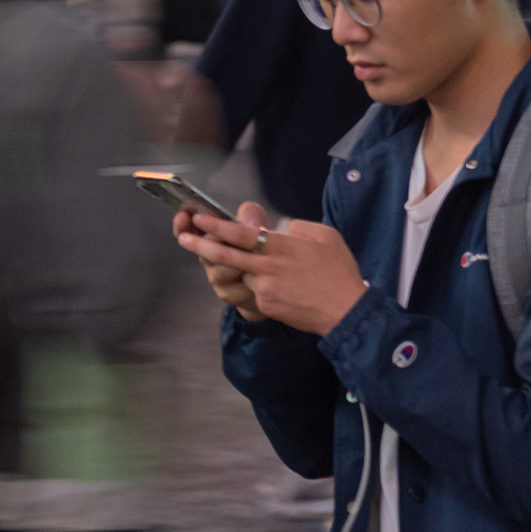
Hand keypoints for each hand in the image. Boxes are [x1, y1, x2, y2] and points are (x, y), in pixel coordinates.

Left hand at [176, 203, 368, 335]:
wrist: (347, 312)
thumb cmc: (339, 271)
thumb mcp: (325, 236)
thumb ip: (298, 227)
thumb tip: (280, 228)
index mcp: (281, 246)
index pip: (240, 234)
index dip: (216, 226)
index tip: (198, 219)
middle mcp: (268, 267)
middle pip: (225, 255)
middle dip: (200, 245)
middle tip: (183, 238)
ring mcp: (265, 289)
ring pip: (242, 275)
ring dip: (239, 270)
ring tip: (244, 266)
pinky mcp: (267, 306)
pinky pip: (255, 292)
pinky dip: (259, 287)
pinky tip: (280, 289)